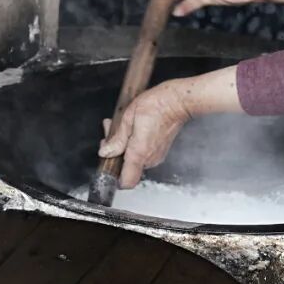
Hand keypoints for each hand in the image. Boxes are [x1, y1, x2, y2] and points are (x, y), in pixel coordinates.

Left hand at [96, 66, 242, 188]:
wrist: (178, 101)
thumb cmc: (157, 104)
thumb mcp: (129, 117)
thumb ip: (117, 138)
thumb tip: (106, 152)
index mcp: (139, 152)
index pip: (126, 182)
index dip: (113, 177)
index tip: (107, 161)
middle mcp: (149, 159)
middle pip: (126, 168)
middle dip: (114, 152)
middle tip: (109, 133)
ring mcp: (156, 156)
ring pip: (134, 160)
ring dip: (124, 146)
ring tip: (121, 126)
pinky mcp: (160, 151)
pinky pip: (143, 154)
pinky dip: (134, 145)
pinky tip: (133, 129)